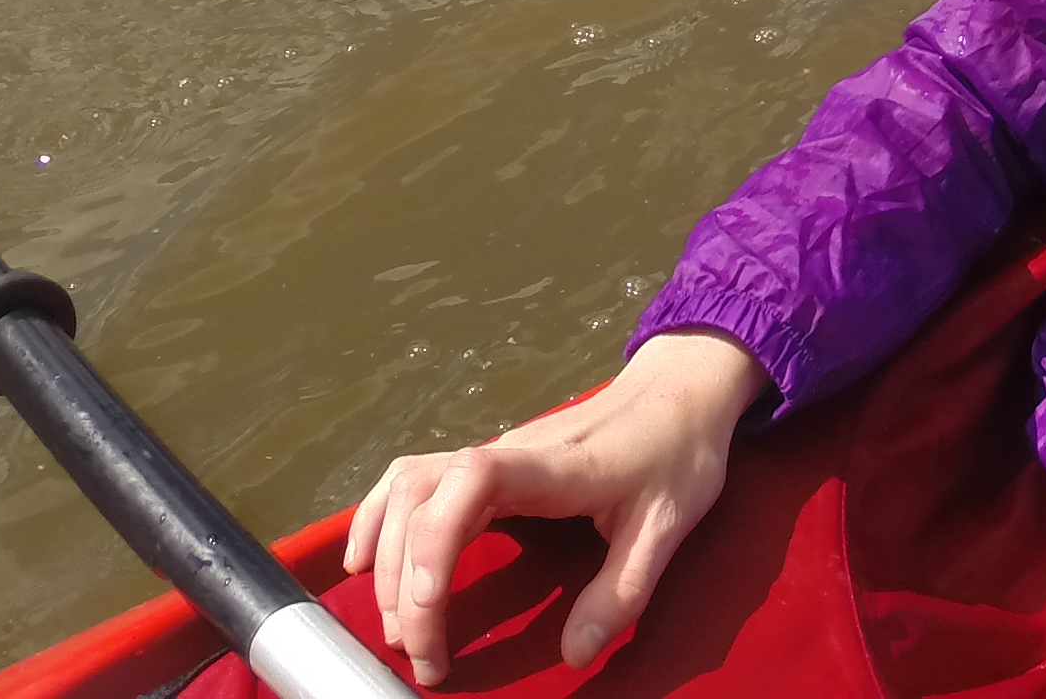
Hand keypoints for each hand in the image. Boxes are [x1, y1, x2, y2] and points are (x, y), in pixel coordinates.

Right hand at [342, 326, 770, 687]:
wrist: (680, 389)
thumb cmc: (677, 454)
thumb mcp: (666, 528)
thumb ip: (621, 591)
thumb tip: (574, 653)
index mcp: (550, 466)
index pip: (470, 483)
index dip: (433, 543)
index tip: (429, 612)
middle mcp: (508, 451)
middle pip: (422, 497)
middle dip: (404, 583)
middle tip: (424, 657)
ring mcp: (493, 452)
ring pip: (407, 486)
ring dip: (386, 555)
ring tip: (397, 625)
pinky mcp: (489, 461)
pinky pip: (414, 479)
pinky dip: (379, 517)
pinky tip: (365, 561)